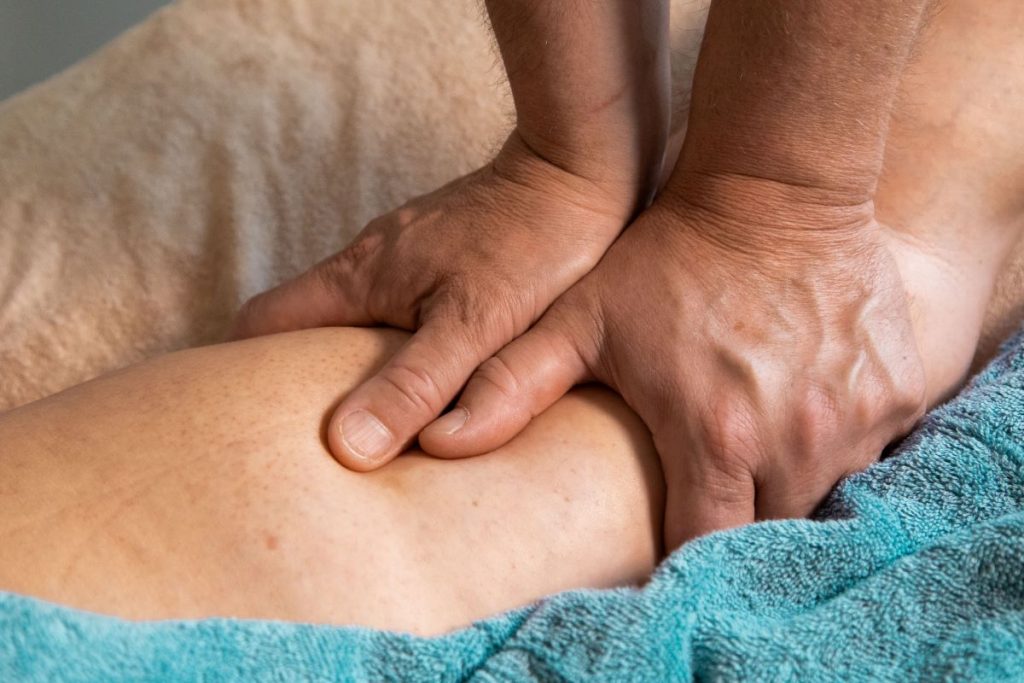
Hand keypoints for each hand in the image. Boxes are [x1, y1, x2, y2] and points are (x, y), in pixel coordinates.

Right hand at [231, 132, 637, 469]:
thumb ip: (413, 386)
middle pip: (297, 325)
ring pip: (347, 317)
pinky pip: (390, 307)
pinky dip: (387, 346)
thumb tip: (345, 447)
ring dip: (344, 365)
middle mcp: (368, 262)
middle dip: (291, 379)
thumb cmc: (533, 243)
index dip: (239, 372)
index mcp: (358, 277)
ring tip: (363, 423)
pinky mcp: (439, 256)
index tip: (245, 423)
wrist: (580, 169)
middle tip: (304, 442)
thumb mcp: (473, 324)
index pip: (260, 323)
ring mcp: (402, 255)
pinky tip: (420, 382)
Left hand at [421, 175, 926, 549]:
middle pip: (762, 527)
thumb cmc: (669, 258)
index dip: (678, 549)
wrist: (775, 188)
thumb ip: (510, 386)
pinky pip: (866, 448)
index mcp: (714, 436)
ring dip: (784, 479)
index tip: (664, 533)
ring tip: (751, 434)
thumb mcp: (580, 319)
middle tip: (706, 475)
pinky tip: (800, 400)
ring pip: (818, 491)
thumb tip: (436, 443)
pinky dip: (834, 442)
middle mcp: (795, 440)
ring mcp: (856, 417)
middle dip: (732, 514)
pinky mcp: (898, 391)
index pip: (698, 545)